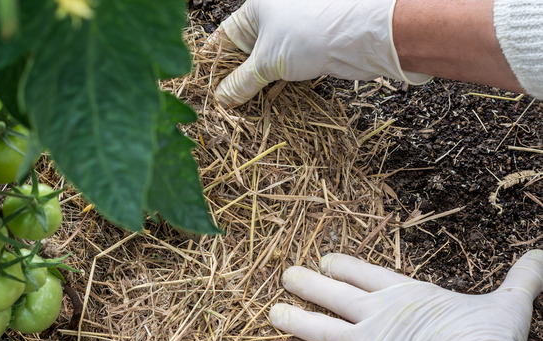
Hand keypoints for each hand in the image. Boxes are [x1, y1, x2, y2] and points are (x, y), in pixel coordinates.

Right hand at [207, 0, 431, 106]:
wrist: (360, 37)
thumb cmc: (309, 35)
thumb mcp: (266, 62)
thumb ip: (240, 82)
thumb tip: (221, 98)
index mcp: (255, 7)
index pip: (222, 37)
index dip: (212, 64)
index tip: (203, 87)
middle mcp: (272, 15)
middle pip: (242, 51)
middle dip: (234, 78)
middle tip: (222, 103)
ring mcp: (291, 31)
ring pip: (263, 62)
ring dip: (255, 84)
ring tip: (242, 107)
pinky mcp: (307, 47)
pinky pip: (282, 67)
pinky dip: (274, 83)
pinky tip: (266, 101)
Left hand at [269, 250, 542, 340]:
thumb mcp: (508, 303)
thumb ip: (522, 278)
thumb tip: (542, 254)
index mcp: (405, 295)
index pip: (365, 273)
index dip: (343, 265)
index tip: (325, 258)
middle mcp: (376, 317)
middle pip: (334, 295)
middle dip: (309, 284)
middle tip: (286, 275)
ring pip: (320, 330)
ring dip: (295, 321)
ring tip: (272, 313)